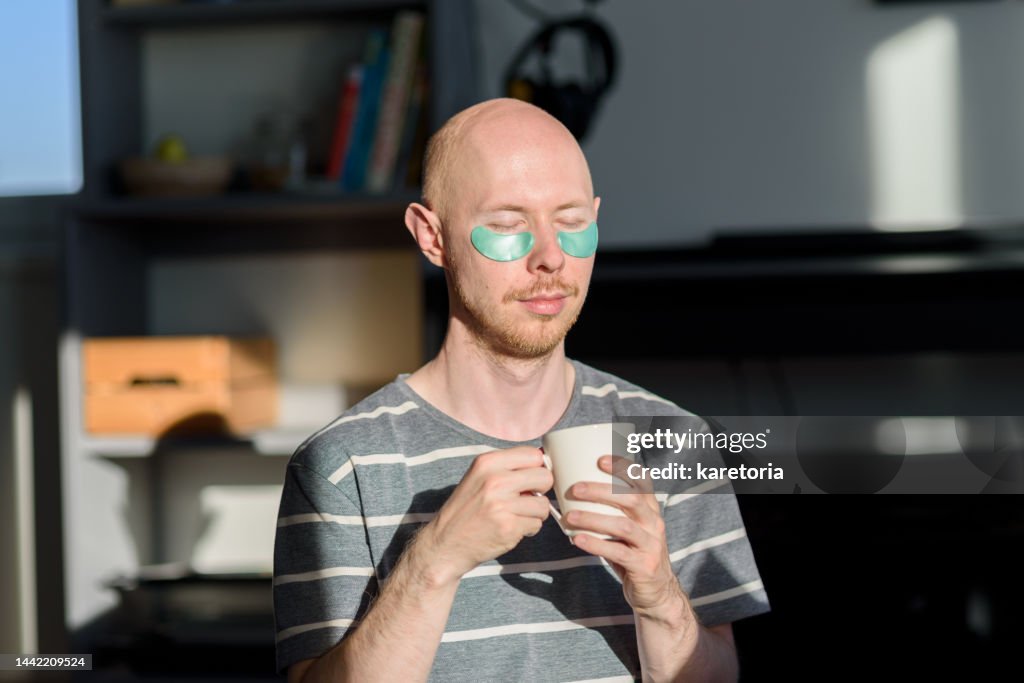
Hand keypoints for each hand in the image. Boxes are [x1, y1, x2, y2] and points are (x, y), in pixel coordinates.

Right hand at [419, 447, 553, 583]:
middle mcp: (494, 480)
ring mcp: (502, 505)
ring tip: (515, 516)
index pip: (533, 455)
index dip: (536, 468)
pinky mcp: (508, 527)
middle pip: (545, 477)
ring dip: (534, 513)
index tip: (530, 479)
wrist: (445, 542)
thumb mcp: (480, 477)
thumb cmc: (467, 509)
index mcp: (488, 462)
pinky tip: (510, 528)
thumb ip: (508, 468)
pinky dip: (528, 529)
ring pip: (544, 504)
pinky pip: (537, 524)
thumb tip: (545, 463)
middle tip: (526, 499)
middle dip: (540, 490)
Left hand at [563, 455, 683, 616]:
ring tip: (570, 516)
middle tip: (575, 488)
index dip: (624, 467)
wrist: (656, 593)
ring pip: (623, 525)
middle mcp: (654, 523)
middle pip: (631, 499)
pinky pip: (618, 552)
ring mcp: (652, 544)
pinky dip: (596, 544)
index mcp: (650, 510)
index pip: (643, 481)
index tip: (600, 459)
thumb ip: (609, 512)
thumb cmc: (632, 553)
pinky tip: (577, 539)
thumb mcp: (627, 529)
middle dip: (602, 491)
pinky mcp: (644, 566)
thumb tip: (568, 493)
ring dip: (594, 518)